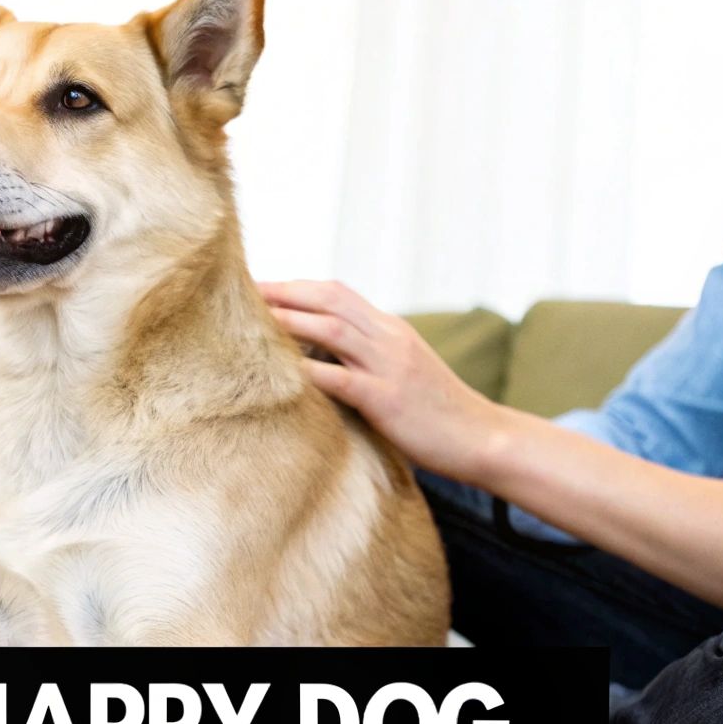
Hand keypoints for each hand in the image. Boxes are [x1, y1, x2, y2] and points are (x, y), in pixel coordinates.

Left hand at [260, 279, 513, 482]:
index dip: (296, 286)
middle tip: (241, 292)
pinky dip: (309, 372)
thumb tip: (321, 354)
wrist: (481, 437)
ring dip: (289, 321)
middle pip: (329, 300)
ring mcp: (389, 366)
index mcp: (390, 329)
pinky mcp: (387, 399)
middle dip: (283, 293)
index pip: (337, 293)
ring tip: (251, 320)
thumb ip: (367, 355)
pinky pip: (341, 379)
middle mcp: (389, 338)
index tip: (260, 288)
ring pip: (331, 330)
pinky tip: (280, 373)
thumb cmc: (436, 410)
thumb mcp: (403, 369)